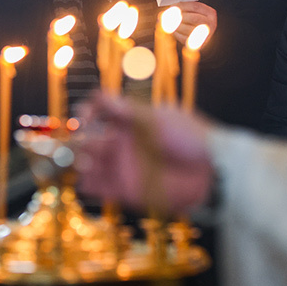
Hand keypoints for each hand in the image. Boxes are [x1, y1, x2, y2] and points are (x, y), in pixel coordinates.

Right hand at [75, 93, 215, 214]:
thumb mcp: (156, 118)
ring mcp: (126, 167)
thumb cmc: (190, 137)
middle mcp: (125, 143)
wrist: (213, 172)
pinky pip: (103, 189)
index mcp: (131, 122)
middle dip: (79, 142)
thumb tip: (97, 94)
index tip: (83, 118)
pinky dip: (90, 186)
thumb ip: (125, 110)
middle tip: (73, 145)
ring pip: (93, 165)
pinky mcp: (130, 191)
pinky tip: (82, 182)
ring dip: (81, 164)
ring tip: (77, 164)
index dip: (89, 113)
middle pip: (92, 140)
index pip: (101, 113)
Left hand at [172, 1, 217, 45]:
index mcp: (210, 13)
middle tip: (168, 16)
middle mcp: (211, 24)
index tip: (172, 6)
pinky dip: (176, 34)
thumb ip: (182, 9)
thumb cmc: (194, 21)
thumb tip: (166, 11)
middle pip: (193, 18)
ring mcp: (207, 35)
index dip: (182, 6)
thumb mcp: (192, 12)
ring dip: (176, 26)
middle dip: (178, 16)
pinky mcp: (200, 45)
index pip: (195, 7)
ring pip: (188, 29)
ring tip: (168, 23)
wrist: (200, 36)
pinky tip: (172, 31)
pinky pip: (185, 39)